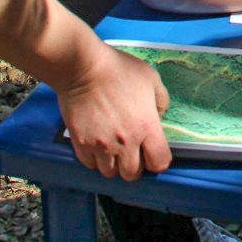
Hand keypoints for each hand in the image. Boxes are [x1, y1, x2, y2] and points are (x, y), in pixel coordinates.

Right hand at [56, 45, 172, 179]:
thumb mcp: (151, 78)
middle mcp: (125, 142)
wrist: (83, 67)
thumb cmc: (119, 69)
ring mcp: (101, 145)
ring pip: (110, 173)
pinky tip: (97, 144)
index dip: (157, 160)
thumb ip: (161, 100)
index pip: (159, 163)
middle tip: (131, 151)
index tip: (152, 152)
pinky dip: (94, 159)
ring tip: (112, 148)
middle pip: (132, 174)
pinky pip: (90, 164)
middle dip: (134, 165)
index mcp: (146, 127)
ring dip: (113, 164)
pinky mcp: (81, 143)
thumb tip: (158, 115)